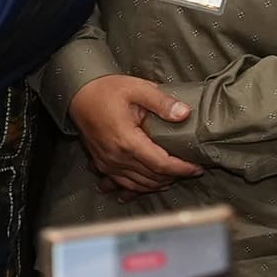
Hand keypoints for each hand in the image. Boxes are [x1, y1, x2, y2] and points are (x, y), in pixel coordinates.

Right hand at [69, 73, 200, 192]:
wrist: (78, 95)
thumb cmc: (106, 91)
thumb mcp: (137, 88)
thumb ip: (162, 102)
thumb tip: (185, 113)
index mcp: (127, 141)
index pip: (161, 164)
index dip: (182, 169)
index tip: (198, 168)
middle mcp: (117, 158)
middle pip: (152, 177)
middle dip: (175, 176)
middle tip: (192, 170)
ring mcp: (108, 164)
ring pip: (139, 185)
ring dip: (159, 184)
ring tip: (176, 177)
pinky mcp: (102, 165)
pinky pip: (123, 184)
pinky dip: (138, 188)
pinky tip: (148, 187)